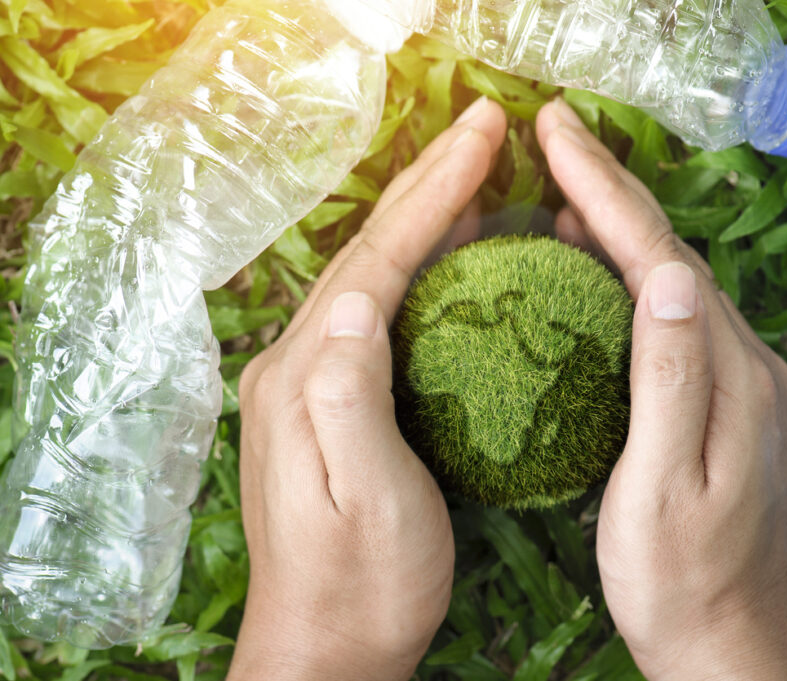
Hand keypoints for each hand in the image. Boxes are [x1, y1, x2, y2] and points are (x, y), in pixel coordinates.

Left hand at [228, 98, 507, 680]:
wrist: (327, 646)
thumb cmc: (363, 583)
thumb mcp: (367, 497)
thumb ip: (349, 394)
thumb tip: (361, 294)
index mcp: (307, 378)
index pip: (375, 262)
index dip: (432, 196)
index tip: (483, 139)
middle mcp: (297, 365)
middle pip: (367, 252)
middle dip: (428, 184)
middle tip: (484, 127)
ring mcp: (311, 381)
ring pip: (372, 274)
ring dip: (422, 217)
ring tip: (475, 174)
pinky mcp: (332, 401)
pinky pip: (379, 310)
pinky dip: (418, 268)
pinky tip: (452, 259)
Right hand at [536, 100, 786, 680]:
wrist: (726, 640)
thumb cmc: (679, 578)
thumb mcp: (664, 485)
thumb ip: (670, 380)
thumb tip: (664, 276)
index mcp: (727, 373)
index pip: (660, 256)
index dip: (607, 189)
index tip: (556, 134)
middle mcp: (740, 362)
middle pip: (670, 252)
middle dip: (612, 187)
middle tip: (554, 136)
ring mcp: (734, 380)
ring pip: (671, 279)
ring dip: (621, 226)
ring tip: (566, 189)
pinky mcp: (719, 400)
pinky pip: (670, 316)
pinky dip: (630, 275)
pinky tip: (598, 273)